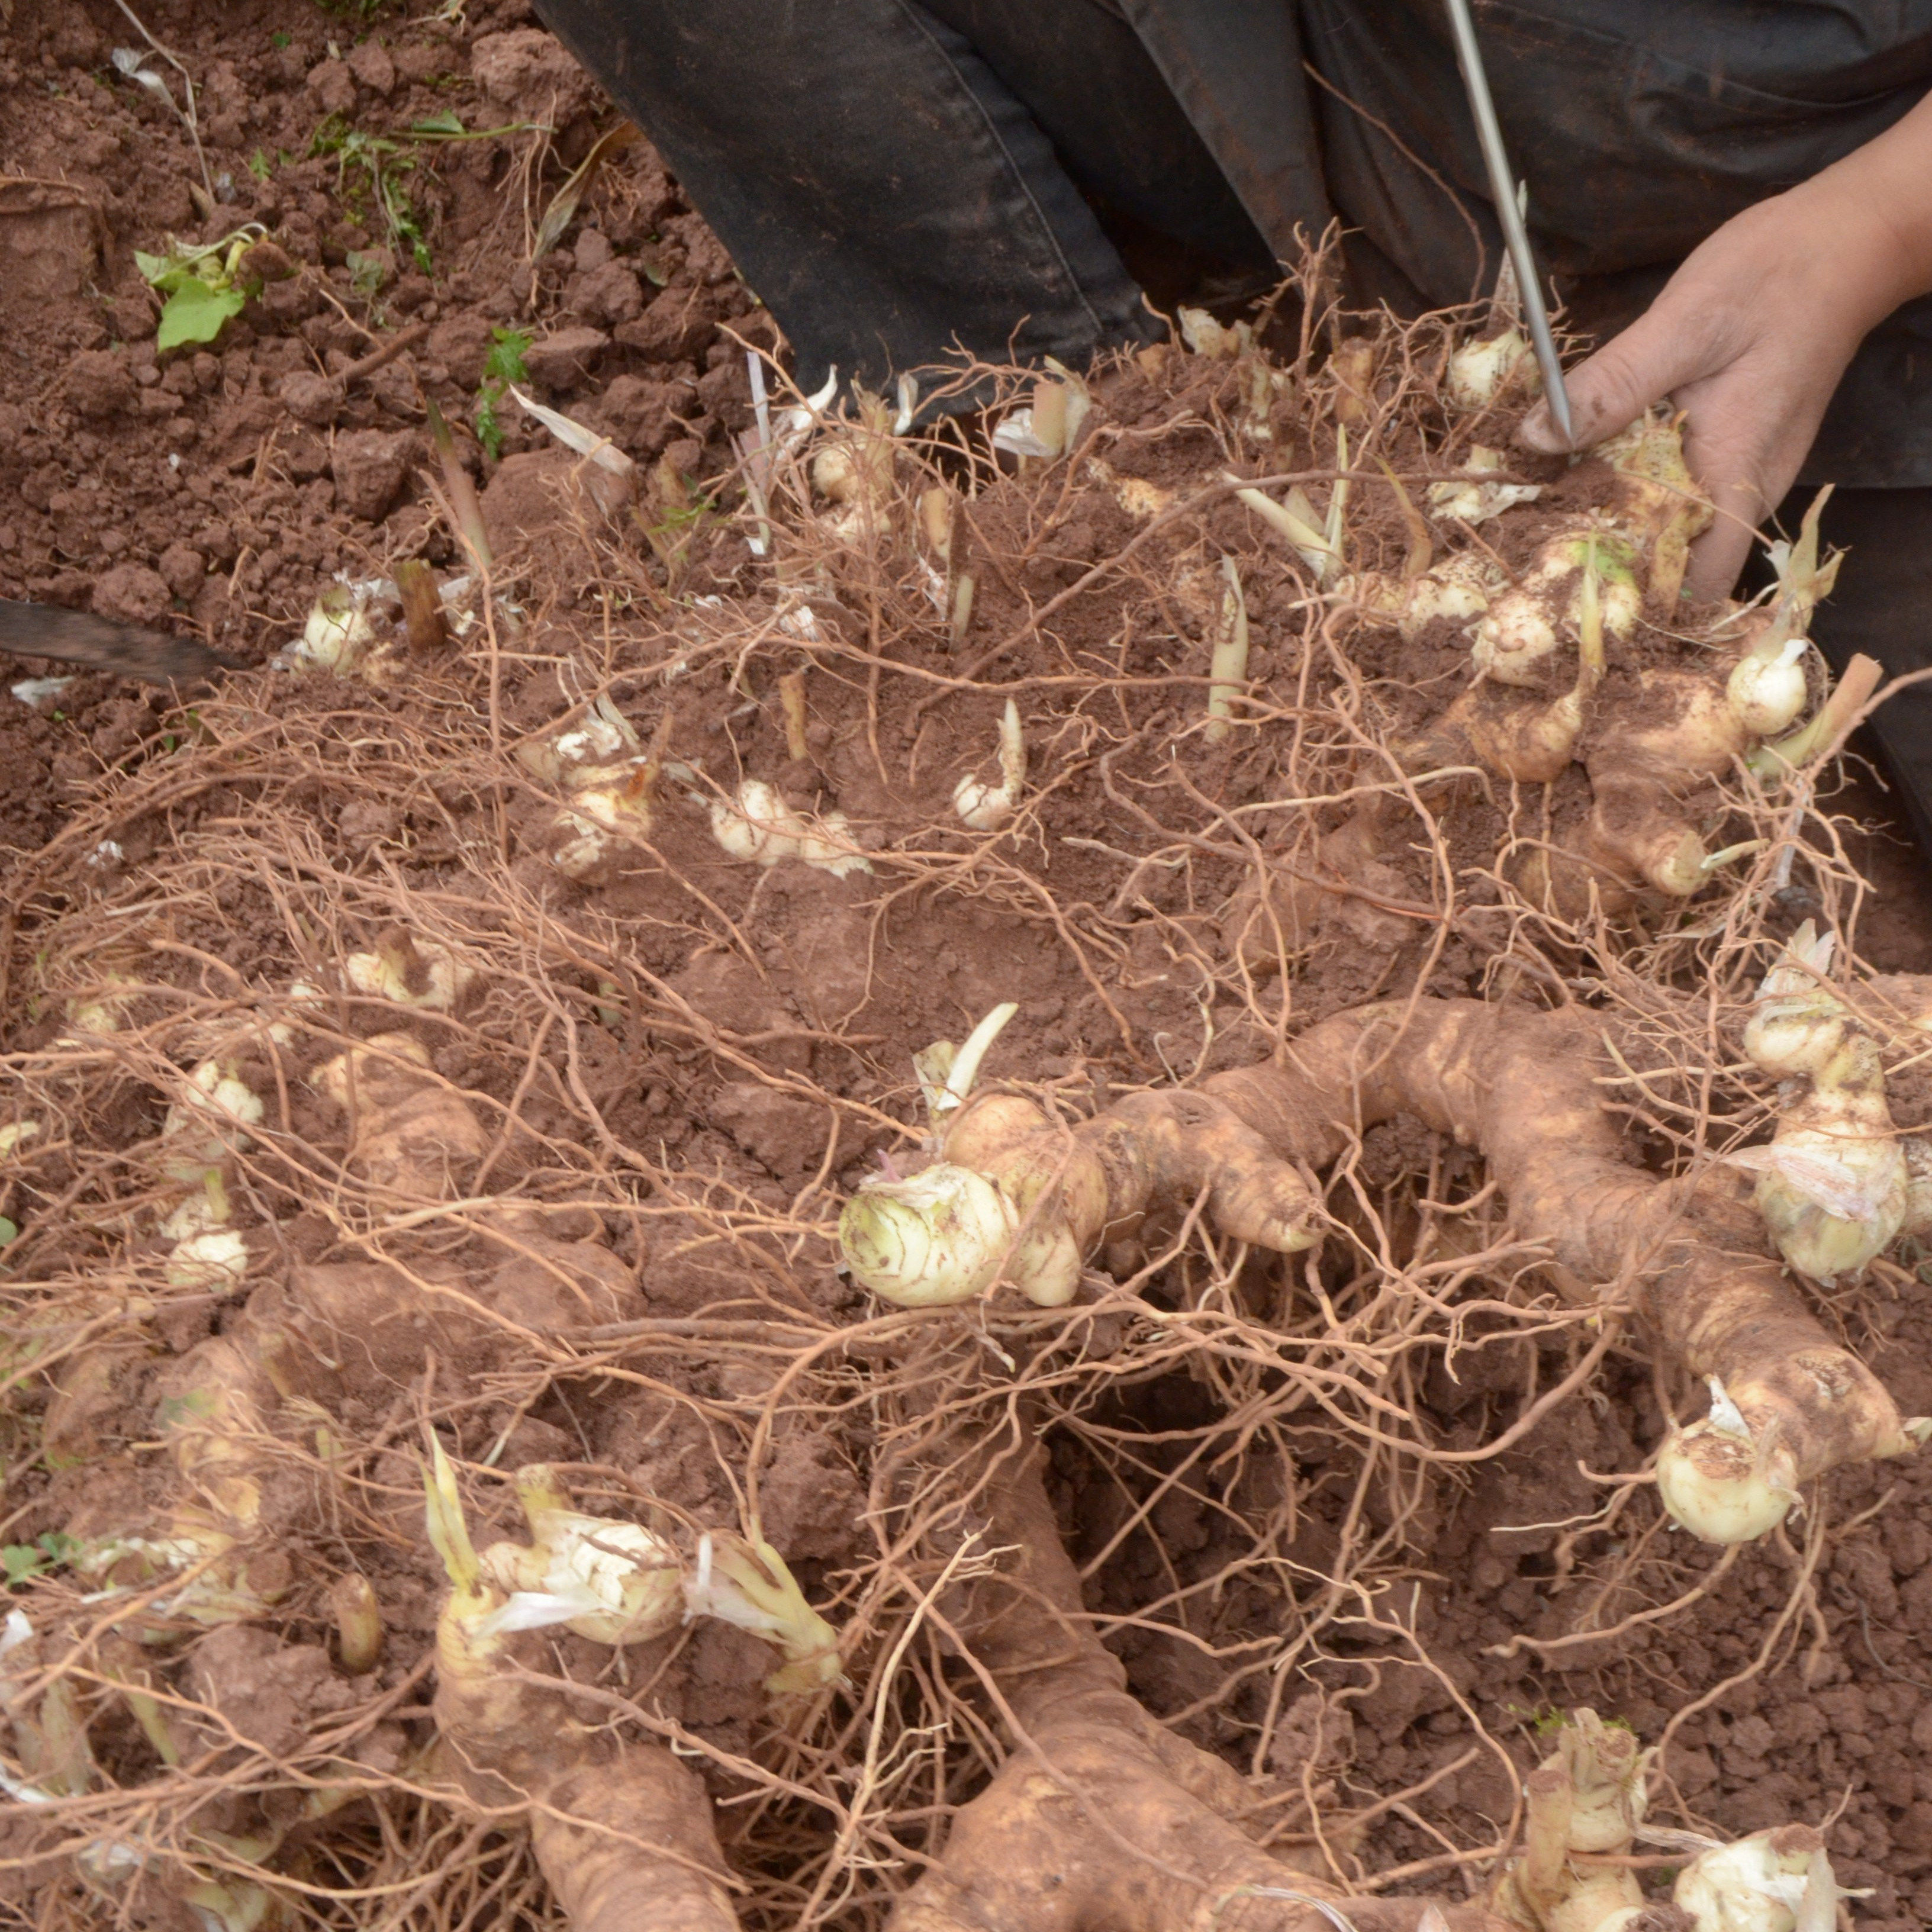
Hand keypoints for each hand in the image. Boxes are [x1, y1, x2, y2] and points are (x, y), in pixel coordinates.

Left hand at [1518, 97, 1931, 602]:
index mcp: (1735, 472)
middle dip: (1611, 564)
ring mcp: (1742, 472)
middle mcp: (1745, 489)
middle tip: (1534, 545)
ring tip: (1548, 509)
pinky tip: (1587, 467)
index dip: (1636, 595)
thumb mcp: (1683, 324)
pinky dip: (1634, 489)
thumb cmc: (1775, 278)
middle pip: (1676, 566)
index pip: (1695, 581)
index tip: (1567, 582)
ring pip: (1675, 530)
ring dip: (1617, 526)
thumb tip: (1535, 438)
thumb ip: (1612, 386)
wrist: (1846, 242)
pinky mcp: (1732, 451)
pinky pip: (1679, 491)